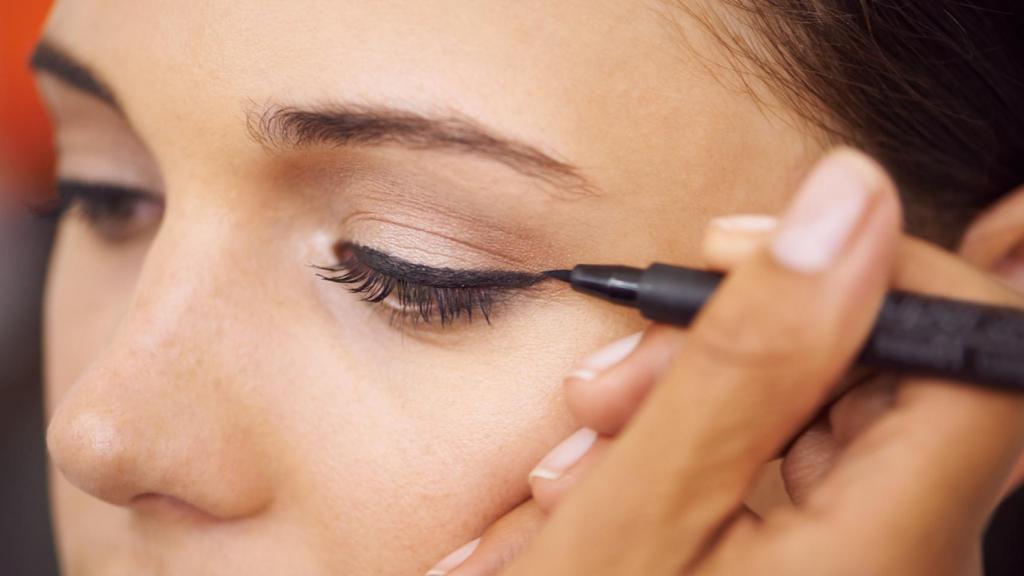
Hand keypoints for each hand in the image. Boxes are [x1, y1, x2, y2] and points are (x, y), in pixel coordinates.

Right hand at [426, 149, 1023, 575]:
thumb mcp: (640, 515)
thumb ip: (751, 360)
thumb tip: (845, 206)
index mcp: (889, 551)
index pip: (977, 353)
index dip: (885, 271)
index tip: (753, 251)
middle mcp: (907, 561)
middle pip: (877, 383)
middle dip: (737, 351)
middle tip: (620, 381)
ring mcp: (864, 567)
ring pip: (814, 421)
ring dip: (694, 404)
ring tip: (588, 448)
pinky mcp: (822, 567)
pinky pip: (783, 472)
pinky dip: (699, 453)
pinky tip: (620, 478)